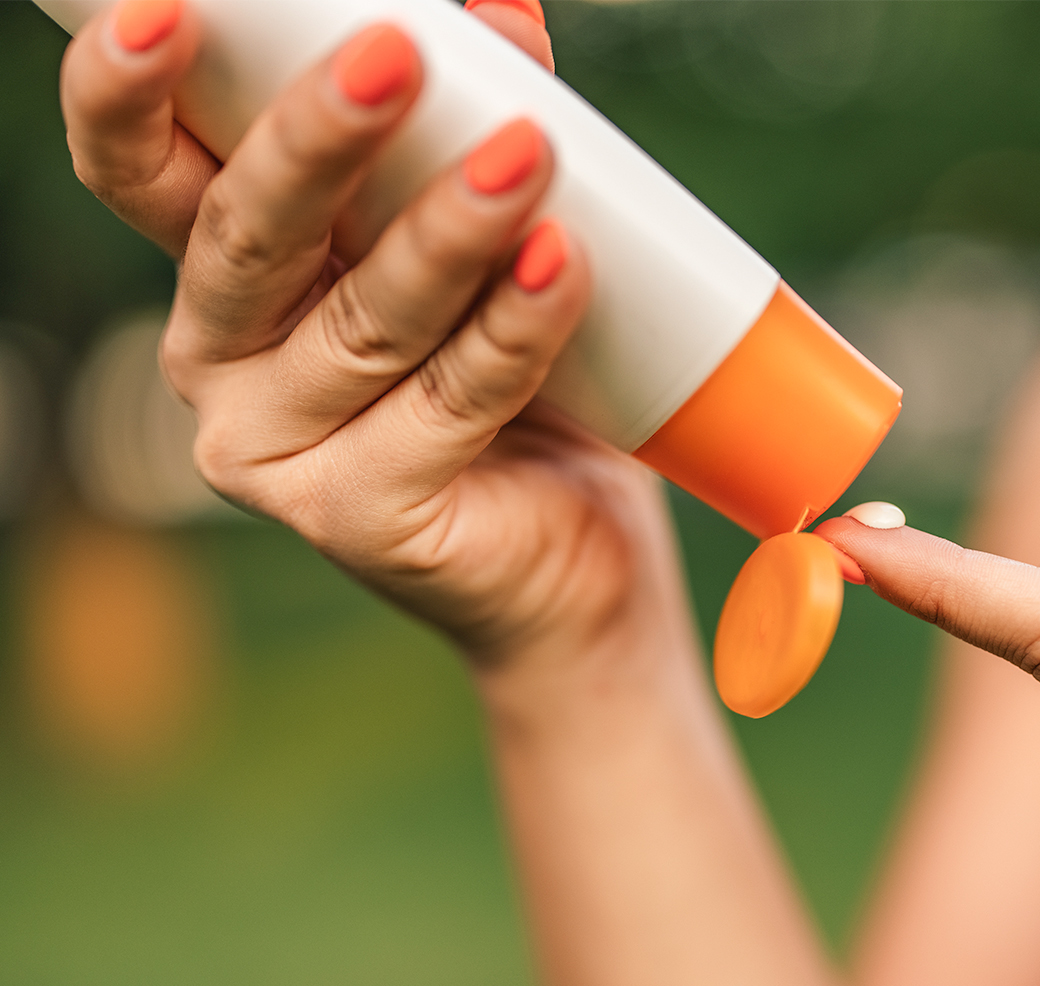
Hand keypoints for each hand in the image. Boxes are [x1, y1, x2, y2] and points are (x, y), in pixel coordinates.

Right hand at [61, 1, 688, 670]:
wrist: (576, 541)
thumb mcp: (483, 236)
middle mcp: (223, 357)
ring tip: (527, 156)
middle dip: (319, 139)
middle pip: (248, 235)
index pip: (143, 171)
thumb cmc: (517, 374)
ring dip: (448, 233)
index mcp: (229, 269)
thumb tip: (503, 19)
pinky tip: (564, 267)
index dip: (126, 93)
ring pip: (364, 322)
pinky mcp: (357, 518)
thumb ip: (473, 130)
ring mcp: (277, 450)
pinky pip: (446, 405)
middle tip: (394, 56)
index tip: (163, 13)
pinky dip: (513, 331)